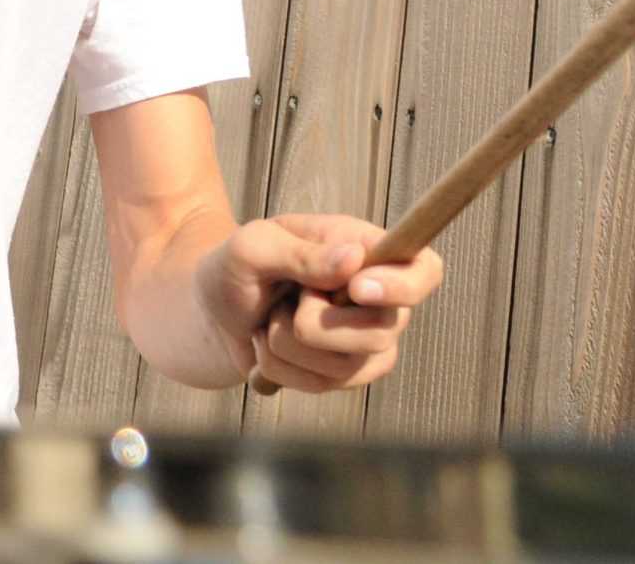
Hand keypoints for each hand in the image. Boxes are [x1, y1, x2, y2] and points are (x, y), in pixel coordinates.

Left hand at [196, 213, 441, 393]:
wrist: (210, 311)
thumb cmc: (237, 266)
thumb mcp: (254, 247)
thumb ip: (301, 253)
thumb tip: (355, 260)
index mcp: (366, 250)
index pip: (424, 270)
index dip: (403, 286)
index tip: (357, 288)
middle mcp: (379, 299)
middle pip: (380, 332)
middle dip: (313, 324)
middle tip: (285, 299)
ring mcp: (365, 342)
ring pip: (346, 366)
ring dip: (287, 344)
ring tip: (271, 319)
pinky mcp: (343, 375)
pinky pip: (320, 386)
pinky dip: (279, 366)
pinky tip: (268, 344)